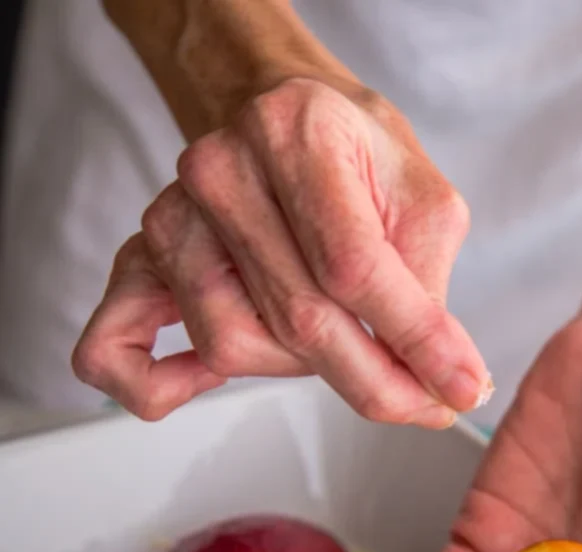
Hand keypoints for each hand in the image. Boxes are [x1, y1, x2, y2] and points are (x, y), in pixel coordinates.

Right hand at [72, 77, 490, 423]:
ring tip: (335, 337)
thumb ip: (427, 284)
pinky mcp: (140, 260)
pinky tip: (193, 388)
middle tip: (428, 402)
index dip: (414, 342)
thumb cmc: (352, 158)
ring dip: (300, 368)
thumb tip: (443, 377)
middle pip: (297, 318)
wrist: (280, 116)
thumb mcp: (420, 198)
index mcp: (297, 135)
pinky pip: (118, 344)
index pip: (352, 266)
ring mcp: (172, 220)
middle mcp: (220, 172)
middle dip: (377, 382)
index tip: (460, 389)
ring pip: (235, 344)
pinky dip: (153, 385)